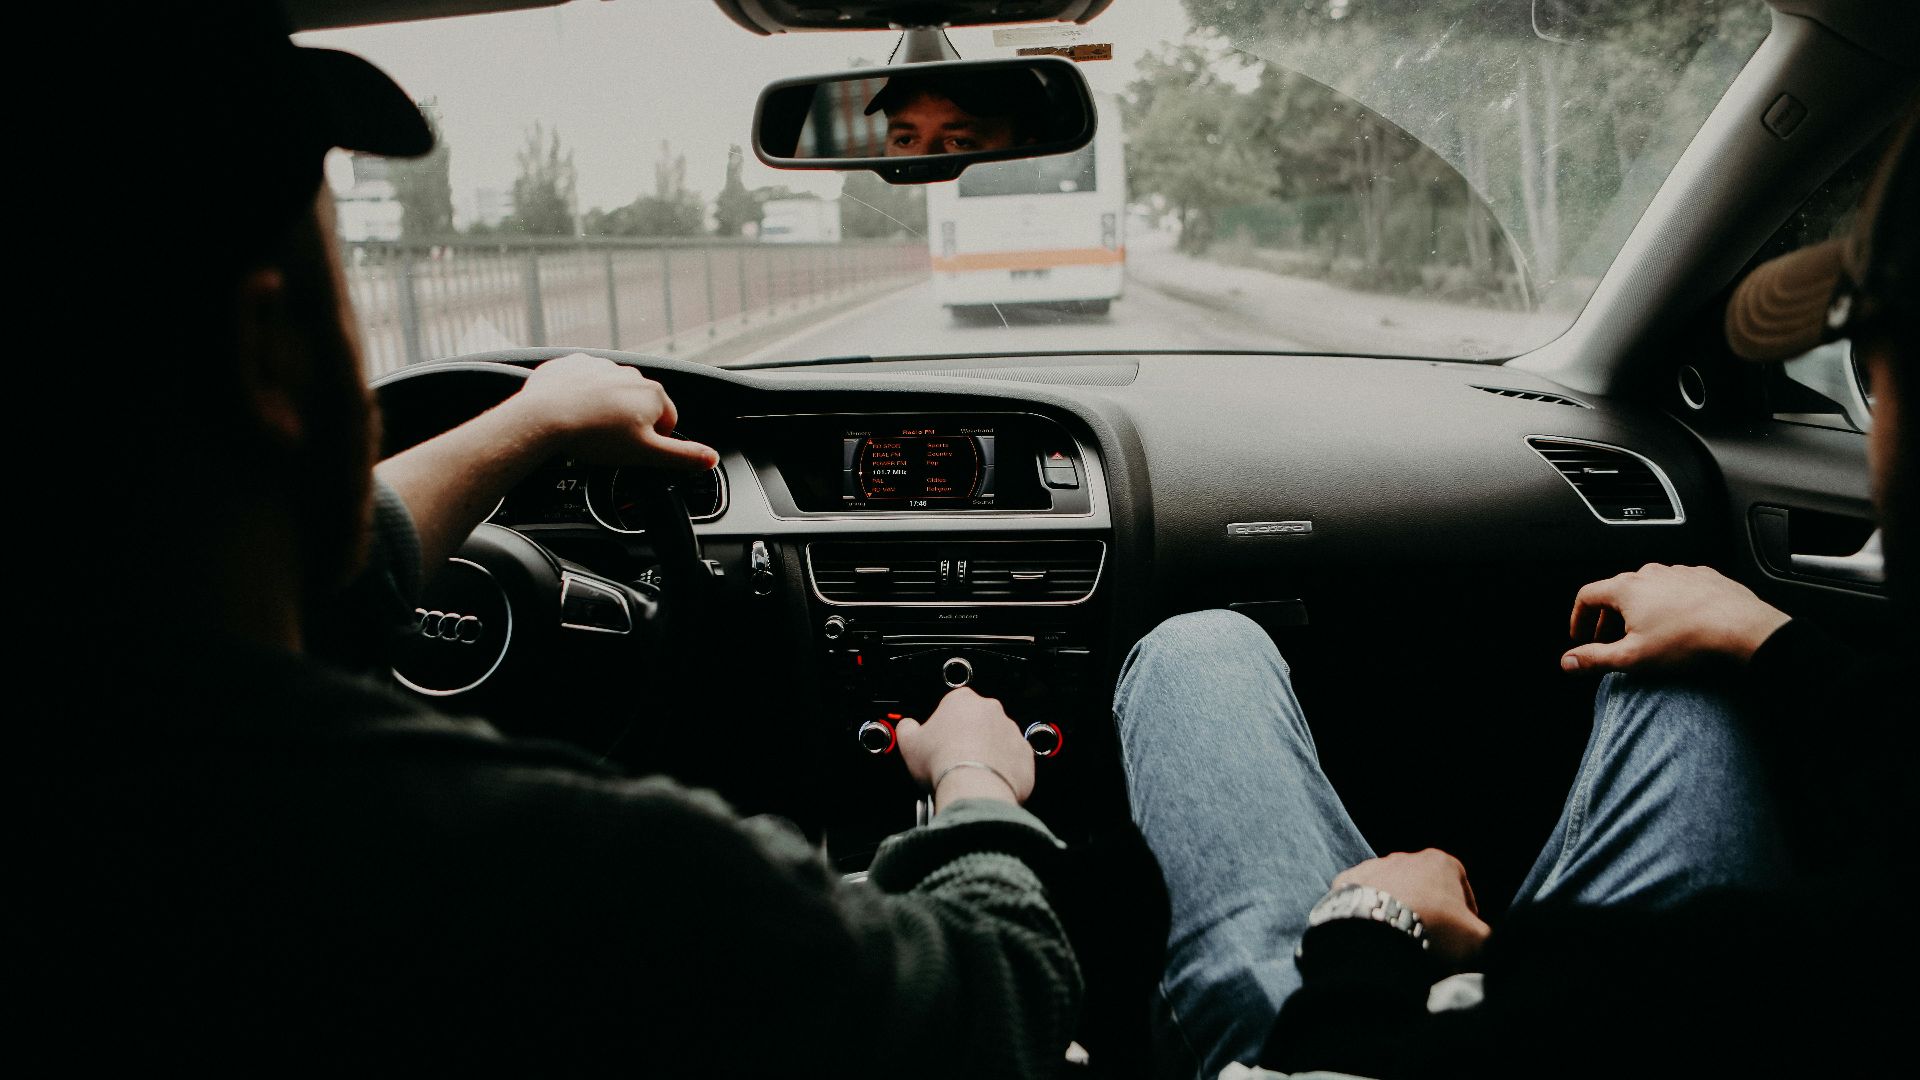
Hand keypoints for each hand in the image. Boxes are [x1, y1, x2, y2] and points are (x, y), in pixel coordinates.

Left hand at [509, 354, 716, 469]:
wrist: (545, 416)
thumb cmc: (596, 436)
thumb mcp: (646, 454)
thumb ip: (682, 456)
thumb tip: (710, 458)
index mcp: (653, 394)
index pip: (667, 420)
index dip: (652, 440)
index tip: (632, 449)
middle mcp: (631, 373)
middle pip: (638, 405)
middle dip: (627, 422)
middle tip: (608, 442)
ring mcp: (601, 365)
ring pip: (610, 392)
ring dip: (604, 407)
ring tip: (586, 427)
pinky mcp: (573, 363)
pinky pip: (582, 380)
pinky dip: (578, 394)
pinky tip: (570, 411)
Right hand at [896, 688, 1035, 808]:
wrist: (973, 788)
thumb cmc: (942, 762)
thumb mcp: (908, 743)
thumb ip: (907, 728)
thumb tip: (907, 727)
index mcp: (962, 700)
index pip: (952, 704)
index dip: (943, 723)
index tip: (938, 740)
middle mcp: (991, 710)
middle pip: (977, 720)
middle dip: (968, 736)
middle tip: (953, 758)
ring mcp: (1011, 732)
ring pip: (997, 740)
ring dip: (987, 752)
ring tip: (970, 773)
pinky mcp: (1025, 755)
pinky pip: (1014, 760)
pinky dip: (1004, 770)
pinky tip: (987, 782)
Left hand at [1332, 849, 1489, 967]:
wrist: (1377, 928)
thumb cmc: (1434, 928)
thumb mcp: (1477, 940)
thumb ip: (1488, 938)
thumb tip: (1486, 944)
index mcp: (1441, 862)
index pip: (1462, 889)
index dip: (1466, 915)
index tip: (1462, 937)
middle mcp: (1406, 857)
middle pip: (1426, 888)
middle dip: (1430, 912)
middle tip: (1430, 941)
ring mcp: (1373, 867)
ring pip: (1393, 891)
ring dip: (1398, 910)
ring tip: (1399, 939)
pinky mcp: (1346, 881)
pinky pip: (1363, 898)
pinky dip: (1369, 913)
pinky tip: (1373, 932)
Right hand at [1561, 563, 1788, 672]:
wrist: (1743, 629)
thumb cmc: (1688, 641)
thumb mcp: (1632, 658)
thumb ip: (1595, 659)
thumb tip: (1567, 662)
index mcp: (1627, 589)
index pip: (1587, 595)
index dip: (1578, 618)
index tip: (1581, 636)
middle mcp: (1650, 574)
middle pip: (1617, 592)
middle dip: (1609, 618)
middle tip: (1611, 641)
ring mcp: (1679, 573)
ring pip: (1648, 590)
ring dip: (1640, 610)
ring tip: (1647, 635)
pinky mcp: (1704, 577)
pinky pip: (1676, 589)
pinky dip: (1669, 604)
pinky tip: (1679, 625)